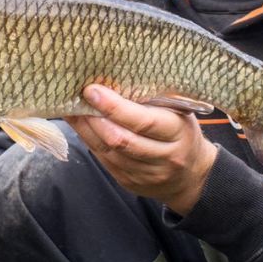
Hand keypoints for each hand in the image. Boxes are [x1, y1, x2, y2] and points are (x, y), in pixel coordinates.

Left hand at [65, 84, 216, 214]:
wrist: (191, 176)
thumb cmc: (182, 133)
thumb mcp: (179, 112)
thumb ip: (154, 99)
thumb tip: (114, 78)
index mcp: (178, 133)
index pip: (143, 122)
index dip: (114, 107)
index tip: (93, 90)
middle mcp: (164, 157)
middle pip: (120, 140)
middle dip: (93, 118)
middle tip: (76, 97)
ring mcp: (145, 174)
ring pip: (107, 152)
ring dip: (86, 129)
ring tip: (71, 109)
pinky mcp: (129, 182)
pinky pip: (104, 160)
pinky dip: (89, 141)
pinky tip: (80, 125)